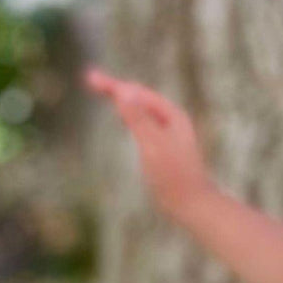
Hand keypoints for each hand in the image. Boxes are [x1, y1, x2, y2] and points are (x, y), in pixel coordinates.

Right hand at [83, 66, 213, 221]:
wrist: (192, 204)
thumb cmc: (174, 176)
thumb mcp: (153, 145)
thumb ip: (139, 119)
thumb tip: (124, 92)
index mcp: (172, 116)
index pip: (138, 93)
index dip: (114, 85)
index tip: (90, 79)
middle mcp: (173, 121)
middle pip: (140, 98)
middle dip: (116, 88)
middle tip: (91, 80)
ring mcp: (170, 135)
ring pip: (142, 110)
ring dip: (123, 100)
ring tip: (104, 90)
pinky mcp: (165, 149)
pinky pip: (145, 124)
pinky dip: (131, 116)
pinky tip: (124, 118)